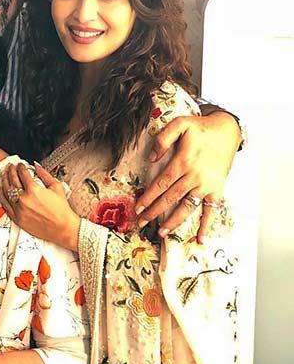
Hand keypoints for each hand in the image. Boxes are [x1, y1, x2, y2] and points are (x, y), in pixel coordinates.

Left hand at [0, 162, 80, 250]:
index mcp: (34, 190)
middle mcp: (24, 199)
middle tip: (10, 167)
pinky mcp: (17, 218)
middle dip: (11, 171)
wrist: (62, 228)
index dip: (21, 167)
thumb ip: (44, 174)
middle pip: (13, 180)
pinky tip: (0, 190)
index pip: (23, 174)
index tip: (20, 165)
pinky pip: (5, 205)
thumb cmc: (61, 211)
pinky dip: (2, 195)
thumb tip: (36, 166)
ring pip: (6, 191)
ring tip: (4, 175)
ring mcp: (19, 209)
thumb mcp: (56, 187)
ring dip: (4, 181)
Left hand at [135, 111, 239, 241]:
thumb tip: (151, 158)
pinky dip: (206, 225)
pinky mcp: (217, 190)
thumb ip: (163, 139)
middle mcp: (194, 177)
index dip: (148, 197)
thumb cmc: (200, 128)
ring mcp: (206, 185)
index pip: (161, 184)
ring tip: (161, 232)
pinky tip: (200, 239)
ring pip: (187, 207)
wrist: (227, 131)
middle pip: (170, 198)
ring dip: (174, 222)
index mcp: (183, 162)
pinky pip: (211, 210)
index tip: (137, 209)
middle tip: (141, 223)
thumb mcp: (179, 124)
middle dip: (154, 212)